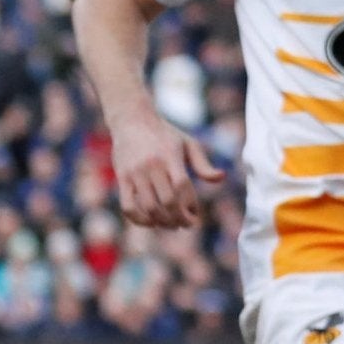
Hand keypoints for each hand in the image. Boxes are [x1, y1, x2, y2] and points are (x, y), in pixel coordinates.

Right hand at [112, 113, 223, 229]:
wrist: (132, 119)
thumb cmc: (165, 134)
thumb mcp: (188, 143)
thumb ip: (203, 164)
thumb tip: (221, 178)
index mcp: (170, 156)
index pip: (183, 187)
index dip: (190, 206)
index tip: (195, 215)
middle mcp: (152, 165)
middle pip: (168, 201)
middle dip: (179, 219)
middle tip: (184, 225)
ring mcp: (135, 173)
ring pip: (149, 207)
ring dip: (162, 222)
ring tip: (170, 225)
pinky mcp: (122, 179)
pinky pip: (128, 207)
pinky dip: (140, 220)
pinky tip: (150, 222)